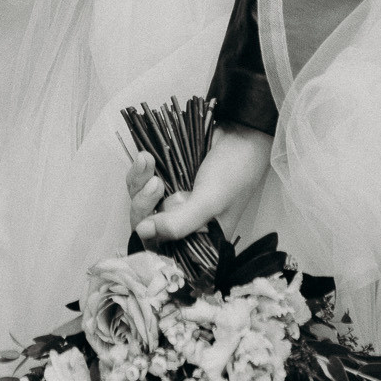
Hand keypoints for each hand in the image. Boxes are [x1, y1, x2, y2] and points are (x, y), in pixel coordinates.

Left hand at [126, 125, 273, 247]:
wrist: (240, 131)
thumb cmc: (234, 170)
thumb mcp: (209, 201)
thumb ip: (179, 223)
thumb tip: (143, 232)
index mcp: (200, 238)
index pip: (165, 249)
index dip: (151, 238)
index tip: (147, 221)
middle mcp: (185, 222)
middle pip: (148, 225)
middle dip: (144, 205)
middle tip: (155, 184)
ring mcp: (173, 200)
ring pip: (142, 201)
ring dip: (140, 183)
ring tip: (148, 161)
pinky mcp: (166, 180)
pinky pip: (142, 182)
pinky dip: (140, 171)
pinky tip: (146, 158)